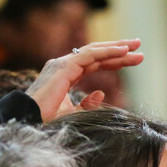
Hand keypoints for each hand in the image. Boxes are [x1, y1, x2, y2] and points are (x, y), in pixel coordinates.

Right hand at [26, 40, 143, 120]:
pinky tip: (123, 51)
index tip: (132, 59)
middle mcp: (64, 65)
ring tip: (136, 46)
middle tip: (138, 46)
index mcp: (66, 74)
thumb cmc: (45, 119)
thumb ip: (86, 104)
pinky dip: (107, 52)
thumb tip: (100, 93)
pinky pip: (90, 55)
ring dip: (117, 48)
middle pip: (97, 54)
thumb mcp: (71, 112)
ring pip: (95, 51)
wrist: (28, 120)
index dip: (114, 60)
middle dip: (118, 50)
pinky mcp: (64, 67)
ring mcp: (63, 64)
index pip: (94, 63)